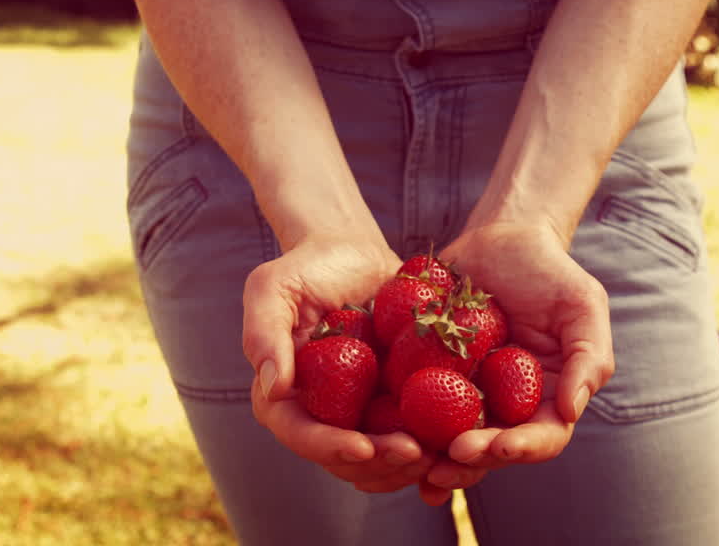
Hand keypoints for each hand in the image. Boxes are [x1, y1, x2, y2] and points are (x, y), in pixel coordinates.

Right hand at [243, 234, 432, 490]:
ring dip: (406, 467)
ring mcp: (358, 411)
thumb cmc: (308, 267)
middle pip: (343, 458)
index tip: (365, 447)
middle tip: (415, 453)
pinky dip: (430, 446)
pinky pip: (409, 435)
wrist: (355, 252)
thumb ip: (263, 333)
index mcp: (284, 395)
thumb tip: (274, 387)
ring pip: (378, 459)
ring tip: (437, 455)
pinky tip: (454, 443)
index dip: (330, 448)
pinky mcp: (391, 401)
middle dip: (378, 465)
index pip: (300, 434)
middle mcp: (320, 411)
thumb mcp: (273, 287)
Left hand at [419, 219, 613, 499]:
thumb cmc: (549, 271)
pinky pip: (413, 406)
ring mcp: (465, 394)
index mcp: (546, 399)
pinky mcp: (428, 377)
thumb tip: (571, 411)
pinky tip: (379, 437)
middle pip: (490, 450)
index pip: (541, 438)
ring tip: (410, 463)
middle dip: (468, 462)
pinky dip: (398, 426)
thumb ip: (587, 358)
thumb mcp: (582, 307)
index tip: (498, 445)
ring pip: (448, 439)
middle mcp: (505, 406)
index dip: (521, 449)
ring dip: (431, 459)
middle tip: (444, 463)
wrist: (500, 238)